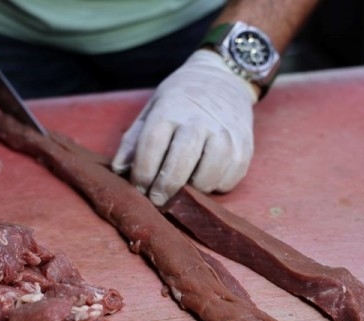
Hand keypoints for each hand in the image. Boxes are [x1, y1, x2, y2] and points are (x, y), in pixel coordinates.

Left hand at [111, 50, 256, 205]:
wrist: (224, 79)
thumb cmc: (181, 100)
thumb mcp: (152, 110)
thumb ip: (133, 140)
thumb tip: (119, 170)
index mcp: (171, 110)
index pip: (152, 145)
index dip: (142, 173)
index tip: (138, 187)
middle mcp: (200, 121)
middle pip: (179, 164)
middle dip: (164, 188)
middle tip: (157, 199)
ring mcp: (226, 135)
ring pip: (206, 177)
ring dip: (192, 191)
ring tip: (184, 187)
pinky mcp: (244, 149)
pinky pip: (227, 181)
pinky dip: (214, 187)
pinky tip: (205, 178)